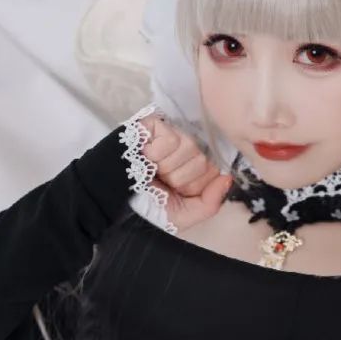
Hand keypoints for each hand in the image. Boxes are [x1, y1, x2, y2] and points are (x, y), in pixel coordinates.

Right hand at [141, 112, 232, 231]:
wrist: (114, 202)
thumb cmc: (147, 208)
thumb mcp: (183, 215)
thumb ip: (211, 203)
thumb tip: (227, 179)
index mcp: (194, 169)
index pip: (214, 171)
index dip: (195, 186)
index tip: (175, 191)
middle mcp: (186, 149)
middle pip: (203, 160)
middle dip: (180, 178)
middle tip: (161, 181)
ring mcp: (171, 134)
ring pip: (190, 147)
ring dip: (167, 167)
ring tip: (151, 170)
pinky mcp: (155, 124)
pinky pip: (172, 139)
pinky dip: (157, 155)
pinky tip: (145, 158)